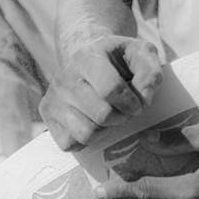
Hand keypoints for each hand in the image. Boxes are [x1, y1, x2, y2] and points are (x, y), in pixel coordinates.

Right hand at [39, 35, 162, 149]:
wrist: (87, 59)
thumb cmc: (119, 60)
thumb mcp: (141, 54)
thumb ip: (150, 72)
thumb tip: (144, 98)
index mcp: (86, 57)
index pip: (110, 89)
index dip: (131, 103)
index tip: (139, 104)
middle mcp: (64, 78)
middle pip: (101, 115)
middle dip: (121, 118)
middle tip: (125, 111)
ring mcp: (53, 98)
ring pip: (86, 133)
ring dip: (105, 130)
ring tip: (109, 117)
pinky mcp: (47, 116)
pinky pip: (70, 144)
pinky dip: (87, 140)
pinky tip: (93, 123)